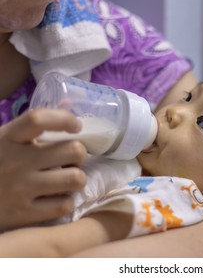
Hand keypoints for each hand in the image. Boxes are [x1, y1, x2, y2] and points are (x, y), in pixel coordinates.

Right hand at [0, 109, 87, 230]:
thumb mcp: (5, 139)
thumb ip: (36, 123)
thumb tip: (69, 104)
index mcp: (8, 138)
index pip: (39, 119)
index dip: (64, 119)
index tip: (76, 126)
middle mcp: (15, 161)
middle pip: (73, 150)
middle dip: (79, 154)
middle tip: (71, 160)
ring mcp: (19, 189)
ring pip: (75, 178)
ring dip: (76, 178)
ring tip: (66, 178)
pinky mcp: (23, 214)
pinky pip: (64, 205)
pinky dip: (66, 201)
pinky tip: (56, 198)